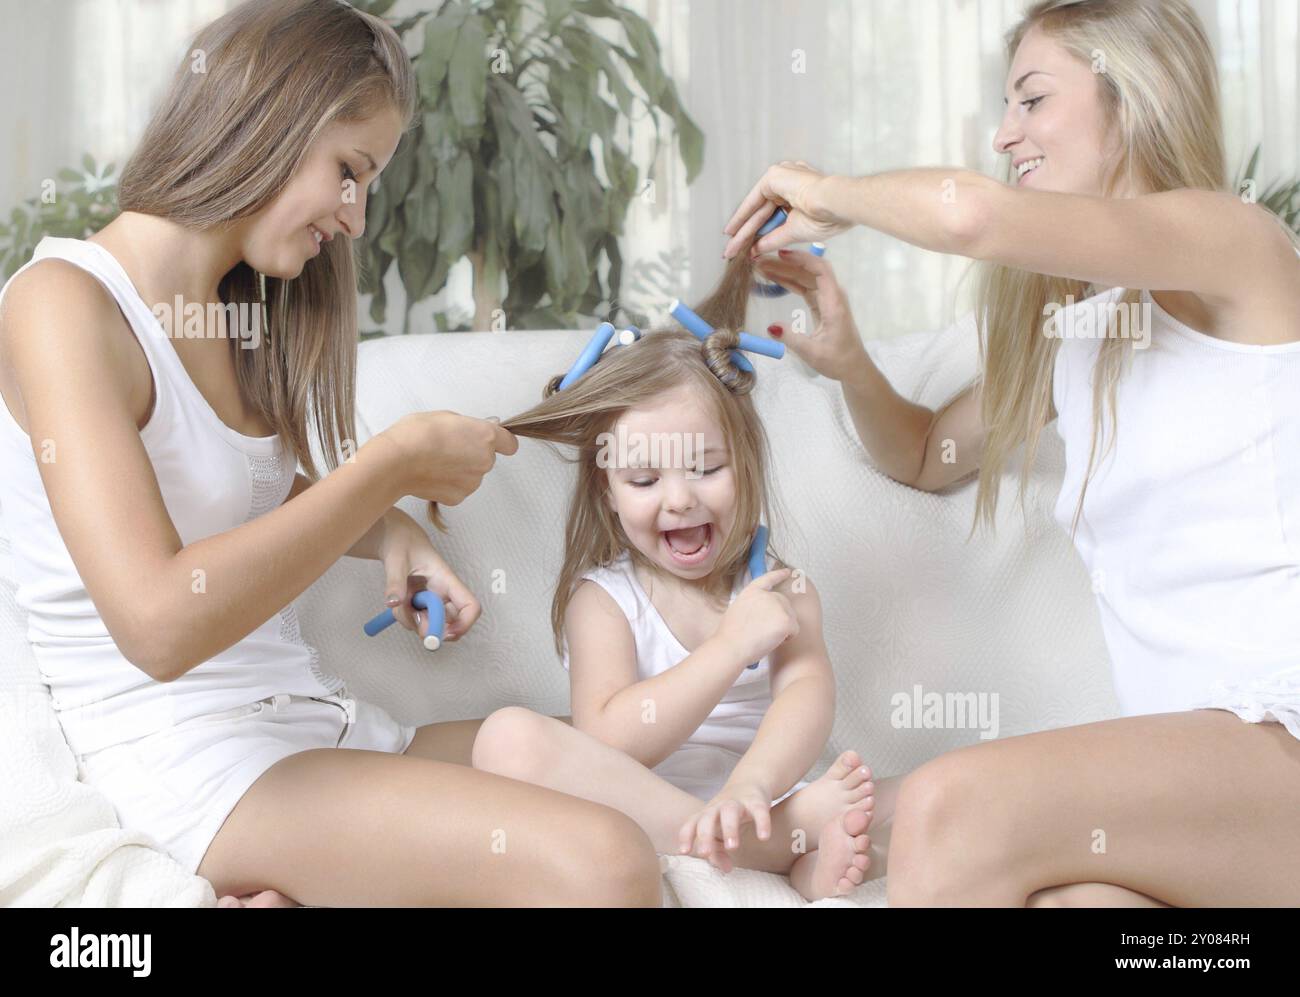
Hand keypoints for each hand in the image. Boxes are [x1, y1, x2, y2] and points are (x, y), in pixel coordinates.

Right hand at [372, 411, 517, 504]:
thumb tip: (480, 430)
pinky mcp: (459, 497)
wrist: (395, 462)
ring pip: (472, 475)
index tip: (492, 441)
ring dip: (460, 469)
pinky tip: (432, 474)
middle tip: (448, 447)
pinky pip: (459, 488)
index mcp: (485, 436)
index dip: (500, 442)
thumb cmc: (415, 435)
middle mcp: (484, 461)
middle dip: (472, 453)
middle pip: (487, 458)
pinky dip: (449, 484)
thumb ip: (469, 425)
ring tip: (435, 461)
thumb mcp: (446, 416)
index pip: (509, 444)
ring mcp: (473, 482)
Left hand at [378, 512, 480, 643]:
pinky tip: (398, 602)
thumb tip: (393, 603)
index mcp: (447, 580)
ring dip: (412, 621)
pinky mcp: (421, 604)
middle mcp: (444, 593)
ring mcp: (432, 600)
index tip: (446, 634)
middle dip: (430, 628)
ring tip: (399, 601)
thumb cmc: (402, 542)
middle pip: (450, 623)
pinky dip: (405, 617)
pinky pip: (416, 620)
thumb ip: (395, 582)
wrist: (394, 537)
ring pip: (429, 624)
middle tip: (411, 618)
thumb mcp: (396, 560)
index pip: (470, 606)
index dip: (464, 624)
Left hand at [677, 780, 773, 871]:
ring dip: (729, 828)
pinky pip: (759, 811)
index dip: (686, 836)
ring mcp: (737, 803)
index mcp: (706, 814)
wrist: (750, 783)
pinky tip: (763, 837)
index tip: (683, 851)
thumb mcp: (720, 832)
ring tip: (732, 847)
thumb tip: (725, 869)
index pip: (692, 823)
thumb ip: (718, 852)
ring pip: (730, 812)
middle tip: (704, 853)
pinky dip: (762, 823)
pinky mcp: (756, 801)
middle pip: (707, 818)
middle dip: (704, 835)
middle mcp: (718, 807)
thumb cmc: (729, 815)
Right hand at [715, 568, 798, 664]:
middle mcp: (767, 595)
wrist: (731, 647)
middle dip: (780, 617)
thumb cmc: (731, 635)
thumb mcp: (738, 608)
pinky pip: (795, 630)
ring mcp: (778, 606)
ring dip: (783, 629)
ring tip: (765, 637)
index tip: (788, 572)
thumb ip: (753, 603)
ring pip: (791, 618)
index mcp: (752, 591)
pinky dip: (788, 638)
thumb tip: (763, 610)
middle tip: (763, 631)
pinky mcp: (786, 620)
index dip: (779, 575)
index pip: (768, 578)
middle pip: (784, 603)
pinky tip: (773, 641)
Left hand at [722, 161, 849, 257]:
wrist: (835, 204)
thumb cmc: (827, 217)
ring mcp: (783, 177)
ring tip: (731, 248)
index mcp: (800, 194)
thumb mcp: (793, 232)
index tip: (746, 248)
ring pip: (757, 210)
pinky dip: (742, 215)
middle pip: (762, 214)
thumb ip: (772, 239)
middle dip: (746, 234)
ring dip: (742, 230)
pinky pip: (754, 199)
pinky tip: (733, 230)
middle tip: (732, 252)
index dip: (758, 233)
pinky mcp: (775, 176)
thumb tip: (756, 250)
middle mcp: (790, 183)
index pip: (773, 216)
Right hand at [754, 250, 871, 380]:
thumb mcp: (812, 352)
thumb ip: (791, 338)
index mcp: (834, 303)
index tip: (780, 254)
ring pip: (805, 277)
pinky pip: (804, 287)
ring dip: (785, 271)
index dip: (802, 259)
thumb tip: (770, 327)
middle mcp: (832, 296)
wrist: (853, 367)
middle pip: (809, 270)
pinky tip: (773, 278)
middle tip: (760, 261)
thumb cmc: (838, 361)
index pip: (820, 270)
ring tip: (761, 267)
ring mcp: (827, 299)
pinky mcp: (821, 304)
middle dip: (785, 263)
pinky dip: (789, 282)